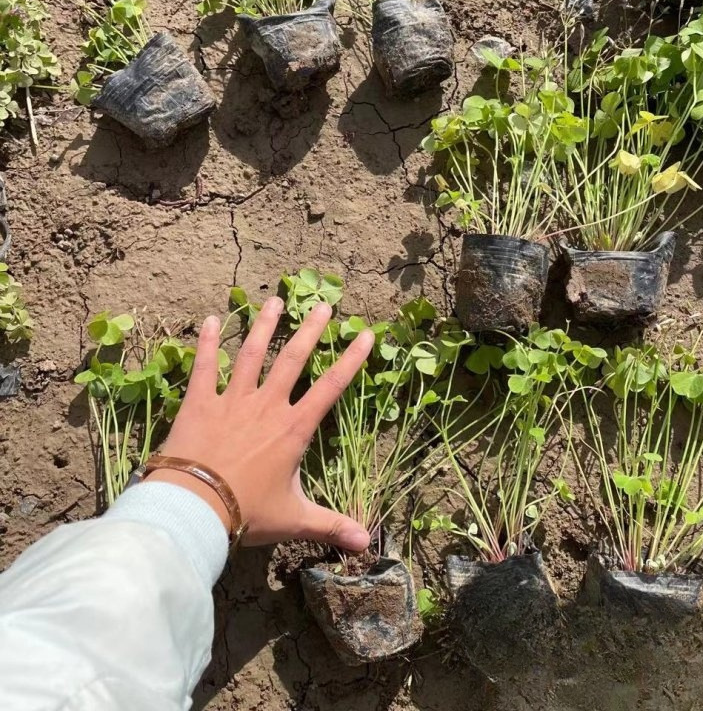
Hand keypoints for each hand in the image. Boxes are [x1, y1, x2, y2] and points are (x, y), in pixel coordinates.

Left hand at [146, 298, 373, 549]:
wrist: (194, 508)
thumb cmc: (246, 512)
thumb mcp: (294, 519)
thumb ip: (331, 526)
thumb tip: (367, 545)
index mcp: (293, 428)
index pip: (331, 387)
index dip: (351, 359)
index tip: (367, 335)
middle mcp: (267, 405)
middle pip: (293, 359)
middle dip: (310, 331)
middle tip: (323, 305)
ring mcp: (232, 399)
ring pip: (251, 354)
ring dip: (264, 326)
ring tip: (274, 299)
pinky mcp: (200, 402)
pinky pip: (204, 366)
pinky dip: (206, 342)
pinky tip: (211, 319)